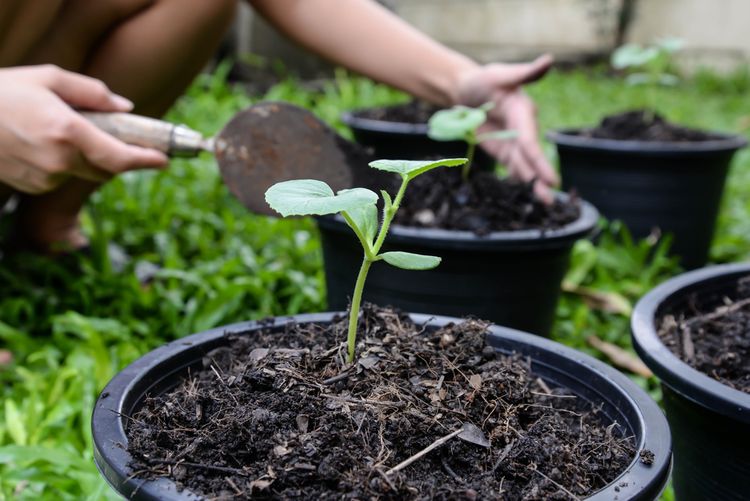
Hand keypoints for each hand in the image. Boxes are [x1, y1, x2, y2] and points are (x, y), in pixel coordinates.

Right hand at [0, 65, 166, 193]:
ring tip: (63, 130)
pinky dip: (65, 162)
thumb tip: (125, 108)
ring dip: (87, 156)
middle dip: (119, 156)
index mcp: (68, 133)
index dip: (145, 161)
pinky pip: (63, 176)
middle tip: (127, 140)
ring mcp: (45, 178)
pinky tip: (44, 143)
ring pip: (84, 172)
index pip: (119, 158)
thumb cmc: (4, 92)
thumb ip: (92, 93)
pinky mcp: (33, 186)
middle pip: (107, 169)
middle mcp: (60, 161)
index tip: (164, 160)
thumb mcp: (49, 79)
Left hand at [454, 55, 556, 201]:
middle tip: (549, 200)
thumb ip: (524, 72)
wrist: (467, 91)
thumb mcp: (500, 74)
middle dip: (539, 179)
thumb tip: (549, 60)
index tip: (551, 179)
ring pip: (523, 166)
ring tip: (543, 204)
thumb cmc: (484, 79)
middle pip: (530, 159)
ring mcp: (512, 143)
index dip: (539, 161)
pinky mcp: (502, 151)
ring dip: (532, 184)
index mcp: (523, 113)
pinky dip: (519, 180)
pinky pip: (512, 168)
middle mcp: (522, 130)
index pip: (530, 141)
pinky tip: (527, 196)